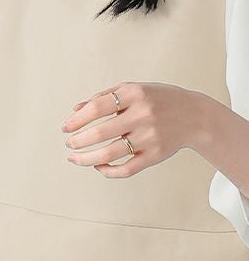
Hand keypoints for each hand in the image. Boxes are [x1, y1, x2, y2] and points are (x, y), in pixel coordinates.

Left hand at [60, 81, 206, 177]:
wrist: (195, 116)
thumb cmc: (157, 100)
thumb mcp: (132, 90)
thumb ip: (103, 97)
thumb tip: (75, 111)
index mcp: (135, 94)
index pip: (97, 107)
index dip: (77, 120)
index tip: (65, 128)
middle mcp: (143, 115)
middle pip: (101, 132)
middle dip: (78, 141)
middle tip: (69, 144)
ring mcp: (150, 137)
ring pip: (110, 154)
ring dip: (86, 159)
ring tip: (75, 158)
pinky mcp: (155, 155)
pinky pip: (126, 169)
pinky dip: (107, 171)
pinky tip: (97, 166)